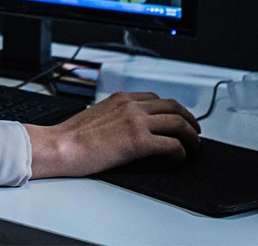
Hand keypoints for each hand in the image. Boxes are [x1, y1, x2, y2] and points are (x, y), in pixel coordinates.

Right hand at [25, 90, 200, 178]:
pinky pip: (172, 144)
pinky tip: (177, 159)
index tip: (177, 120)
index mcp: (120, 98)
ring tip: (193, 147)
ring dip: (191, 136)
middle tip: (194, 133)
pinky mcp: (139, 142)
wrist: (62, 145)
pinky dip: (181, 152)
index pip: (156, 98)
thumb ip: (117, 115)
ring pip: (178, 123)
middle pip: (173, 107)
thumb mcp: (98, 115)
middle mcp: (130, 106)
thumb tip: (129, 127)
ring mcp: (136, 122)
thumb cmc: (74, 135)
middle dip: (189, 120)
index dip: (172, 110)